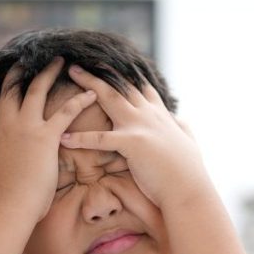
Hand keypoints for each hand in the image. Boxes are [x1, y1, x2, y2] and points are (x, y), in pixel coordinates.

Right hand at [0, 58, 97, 221]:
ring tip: (59, 60)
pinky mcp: (46, 137)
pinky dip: (80, 100)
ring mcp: (26, 128)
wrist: (9, 208)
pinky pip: (66, 112)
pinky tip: (92, 92)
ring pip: (37, 90)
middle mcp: (6, 125)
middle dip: (19, 71)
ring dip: (48, 72)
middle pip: (11, 89)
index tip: (3, 84)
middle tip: (28, 60)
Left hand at [59, 65, 207, 208]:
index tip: (109, 66)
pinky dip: (81, 138)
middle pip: (121, 86)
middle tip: (80, 64)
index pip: (140, 88)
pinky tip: (64, 138)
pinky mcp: (133, 143)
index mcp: (160, 115)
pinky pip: (100, 138)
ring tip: (71, 74)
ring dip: (88, 86)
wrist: (189, 190)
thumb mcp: (189, 142)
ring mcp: (141, 126)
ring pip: (110, 98)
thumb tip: (180, 120)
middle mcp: (149, 115)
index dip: (124, 76)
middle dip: (100, 72)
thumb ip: (181, 128)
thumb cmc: (189, 171)